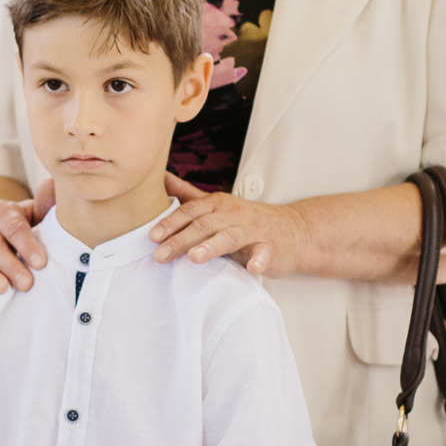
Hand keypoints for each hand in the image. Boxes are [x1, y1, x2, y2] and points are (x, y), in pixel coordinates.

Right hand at [0, 179, 54, 293]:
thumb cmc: (24, 225)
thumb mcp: (35, 213)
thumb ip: (45, 204)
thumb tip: (52, 184)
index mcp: (4, 213)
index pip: (15, 228)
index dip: (27, 245)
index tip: (41, 263)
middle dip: (10, 266)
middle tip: (26, 284)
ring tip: (2, 289)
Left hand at [150, 173, 307, 276]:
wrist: (293, 231)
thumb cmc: (248, 221)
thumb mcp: (217, 205)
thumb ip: (188, 195)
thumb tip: (160, 178)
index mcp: (218, 204)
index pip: (191, 211)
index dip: (170, 222)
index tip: (152, 236)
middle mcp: (234, 215)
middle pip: (204, 225)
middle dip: (181, 240)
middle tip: (160, 255)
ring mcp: (254, 231)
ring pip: (230, 237)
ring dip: (212, 247)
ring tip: (195, 258)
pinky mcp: (271, 249)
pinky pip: (265, 253)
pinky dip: (259, 260)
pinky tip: (252, 267)